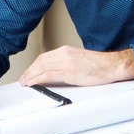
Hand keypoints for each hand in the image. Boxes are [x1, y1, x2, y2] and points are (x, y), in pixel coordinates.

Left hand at [19, 46, 133, 86]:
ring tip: (25, 82)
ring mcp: (66, 63)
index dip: (34, 65)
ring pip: (42, 67)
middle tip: (23, 78)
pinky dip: (38, 79)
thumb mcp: (79, 59)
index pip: (45, 57)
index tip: (29, 72)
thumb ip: (66, 62)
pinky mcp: (69, 72)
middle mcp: (64, 54)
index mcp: (66, 50)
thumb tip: (56, 71)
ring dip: (31, 75)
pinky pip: (49, 75)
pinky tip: (33, 83)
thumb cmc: (98, 65)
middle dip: (29, 70)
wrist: (111, 65)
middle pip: (40, 61)